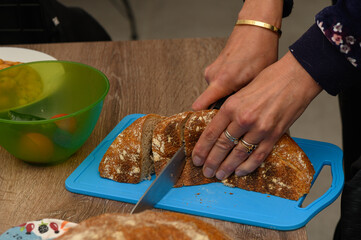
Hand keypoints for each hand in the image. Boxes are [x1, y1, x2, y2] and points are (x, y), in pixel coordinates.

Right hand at [192, 0, 282, 109]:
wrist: (256, 29)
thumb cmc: (259, 52)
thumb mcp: (257, 81)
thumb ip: (245, 101)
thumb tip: (242, 119)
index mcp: (222, 82)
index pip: (200, 108)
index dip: (205, 119)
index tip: (211, 130)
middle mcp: (212, 77)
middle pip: (210, 103)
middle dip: (223, 111)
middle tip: (239, 112)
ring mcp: (211, 71)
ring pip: (215, 94)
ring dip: (227, 98)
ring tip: (244, 93)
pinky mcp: (213, 68)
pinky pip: (217, 85)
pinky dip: (227, 88)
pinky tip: (240, 83)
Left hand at [192, 52, 321, 179]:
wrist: (296, 76)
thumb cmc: (269, 79)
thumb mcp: (241, 91)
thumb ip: (229, 109)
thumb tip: (218, 125)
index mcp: (231, 106)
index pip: (211, 133)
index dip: (202, 149)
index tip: (196, 158)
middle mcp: (243, 119)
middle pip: (222, 146)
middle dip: (212, 162)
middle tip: (206, 171)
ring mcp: (259, 128)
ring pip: (238, 154)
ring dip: (227, 167)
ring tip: (220, 175)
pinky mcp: (274, 134)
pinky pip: (258, 155)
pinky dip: (248, 166)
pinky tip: (240, 172)